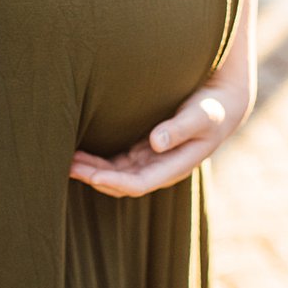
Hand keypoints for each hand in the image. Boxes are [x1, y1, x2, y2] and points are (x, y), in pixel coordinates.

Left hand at [69, 75, 251, 197]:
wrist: (222, 104)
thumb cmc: (213, 108)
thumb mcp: (202, 116)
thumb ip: (180, 128)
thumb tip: (157, 142)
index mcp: (175, 167)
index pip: (139, 183)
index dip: (115, 182)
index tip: (92, 176)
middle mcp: (160, 168)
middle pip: (121, 182)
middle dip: (94, 177)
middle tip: (67, 165)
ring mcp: (150, 161)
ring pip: (115, 173)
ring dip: (91, 169)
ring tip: (65, 160)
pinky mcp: (142, 150)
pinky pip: (115, 162)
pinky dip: (97, 160)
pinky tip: (78, 152)